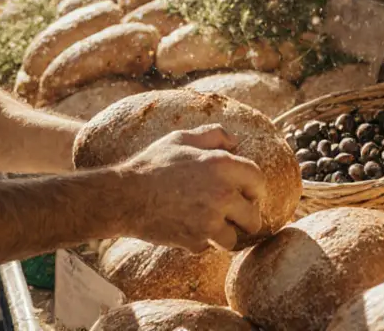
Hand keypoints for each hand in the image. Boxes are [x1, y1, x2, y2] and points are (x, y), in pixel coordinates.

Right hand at [119, 124, 266, 252]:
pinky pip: (209, 247)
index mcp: (222, 165)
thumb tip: (235, 141)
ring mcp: (210, 221)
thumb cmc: (152, 164)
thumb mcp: (180, 138)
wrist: (125, 196)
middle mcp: (222, 194)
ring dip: (224, 234)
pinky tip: (186, 228)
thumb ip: (213, 135)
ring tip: (210, 225)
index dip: (255, 189)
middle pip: (254, 217)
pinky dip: (201, 242)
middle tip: (233, 215)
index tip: (248, 194)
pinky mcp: (196, 242)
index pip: (258, 181)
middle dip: (245, 217)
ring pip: (234, 239)